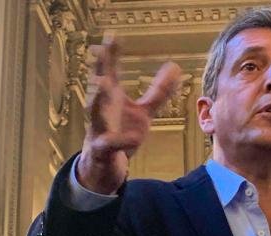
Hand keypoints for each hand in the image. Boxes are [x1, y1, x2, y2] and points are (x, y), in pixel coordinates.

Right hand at [78, 34, 181, 193]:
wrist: (103, 164)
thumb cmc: (120, 133)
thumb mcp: (143, 112)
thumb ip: (158, 92)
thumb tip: (175, 67)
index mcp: (111, 98)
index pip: (109, 72)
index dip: (111, 54)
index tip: (113, 35)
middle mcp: (101, 109)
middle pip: (99, 87)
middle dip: (99, 69)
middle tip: (101, 52)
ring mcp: (99, 129)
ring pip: (95, 112)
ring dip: (97, 97)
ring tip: (102, 83)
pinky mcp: (102, 150)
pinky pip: (109, 145)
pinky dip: (121, 142)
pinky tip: (134, 139)